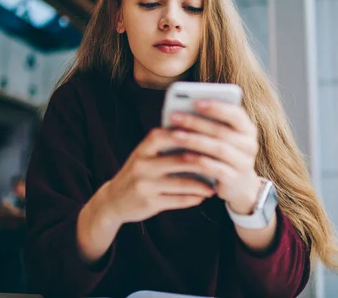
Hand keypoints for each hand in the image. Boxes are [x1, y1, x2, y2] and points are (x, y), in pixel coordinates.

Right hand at [77, 128, 216, 261]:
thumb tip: (203, 135)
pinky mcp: (149, 203)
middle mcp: (143, 163)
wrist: (113, 200)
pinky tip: (204, 195)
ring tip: (215, 184)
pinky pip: (179, 200)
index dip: (197, 136)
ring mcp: (145, 184)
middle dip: (206, 162)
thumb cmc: (139, 172)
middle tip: (224, 164)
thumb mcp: (147, 154)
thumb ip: (169, 143)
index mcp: (145, 146)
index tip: (218, 138)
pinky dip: (194, 197)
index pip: (174, 135)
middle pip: (182, 160)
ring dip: (203, 184)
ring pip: (183, 183)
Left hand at [169, 99, 261, 214]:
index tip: (195, 101)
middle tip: (174, 116)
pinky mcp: (235, 179)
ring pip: (219, 149)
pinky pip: (217, 169)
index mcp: (247, 129)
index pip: (236, 114)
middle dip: (195, 122)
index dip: (216, 107)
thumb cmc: (224, 154)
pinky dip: (200, 161)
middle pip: (221, 131)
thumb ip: (210, 124)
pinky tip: (184, 156)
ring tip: (175, 135)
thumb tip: (182, 111)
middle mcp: (249, 144)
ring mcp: (244, 163)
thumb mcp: (222, 138)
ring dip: (195, 140)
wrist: (240, 187)